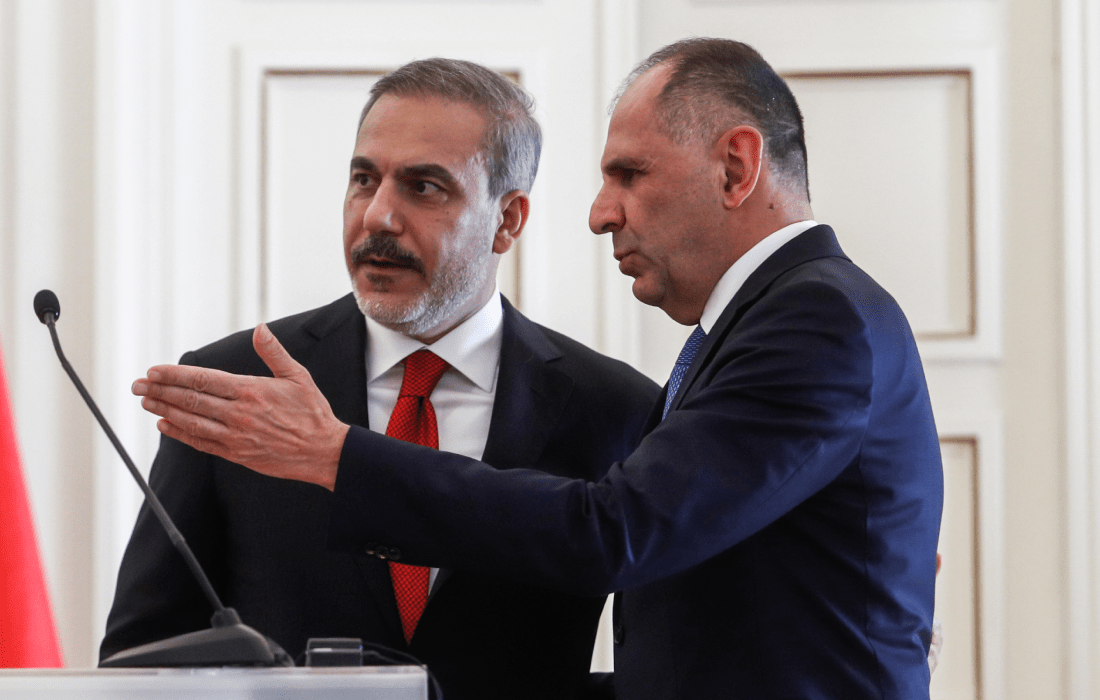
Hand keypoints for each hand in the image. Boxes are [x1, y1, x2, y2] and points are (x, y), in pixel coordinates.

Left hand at [132, 323, 348, 489]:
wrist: (324, 452)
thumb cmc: (313, 412)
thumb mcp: (298, 376)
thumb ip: (274, 353)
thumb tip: (260, 329)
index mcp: (252, 390)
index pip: (204, 379)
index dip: (175, 374)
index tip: (155, 370)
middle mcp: (239, 413)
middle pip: (190, 399)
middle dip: (160, 390)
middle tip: (138, 384)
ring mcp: (236, 436)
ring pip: (191, 421)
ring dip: (164, 409)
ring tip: (145, 401)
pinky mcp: (237, 454)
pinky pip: (201, 443)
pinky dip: (180, 433)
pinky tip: (165, 424)